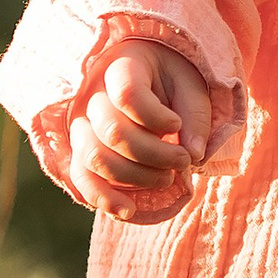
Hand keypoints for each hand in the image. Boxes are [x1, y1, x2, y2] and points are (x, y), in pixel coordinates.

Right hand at [63, 42, 220, 221]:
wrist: (150, 77)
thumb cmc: (172, 79)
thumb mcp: (192, 84)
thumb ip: (196, 115)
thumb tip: (194, 154)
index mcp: (121, 67)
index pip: (127, 94)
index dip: (156, 117)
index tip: (178, 123)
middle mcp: (93, 95)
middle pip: (112, 131)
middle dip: (154, 155)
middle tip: (184, 161)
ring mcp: (82, 123)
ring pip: (95, 157)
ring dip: (135, 177)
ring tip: (167, 179)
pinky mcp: (81, 150)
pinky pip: (81, 177)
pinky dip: (102, 198)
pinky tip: (128, 210)